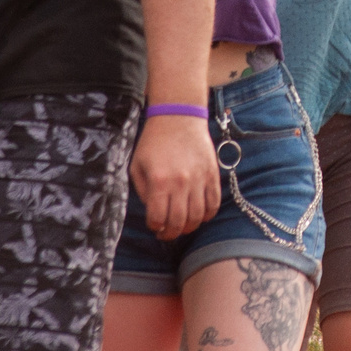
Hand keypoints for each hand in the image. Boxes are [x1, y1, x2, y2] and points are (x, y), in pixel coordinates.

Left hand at [131, 113, 220, 239]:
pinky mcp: (212, 175)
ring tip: (182, 225)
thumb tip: (153, 211)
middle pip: (179, 222)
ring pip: (198, 217)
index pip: (158, 218)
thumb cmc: (154, 142)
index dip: (155, 227)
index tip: (154, 225)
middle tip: (167, 232)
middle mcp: (181, 183)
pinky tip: (198, 215)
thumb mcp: (137, 165)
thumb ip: (142, 191)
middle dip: (171, 233)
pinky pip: (214, 204)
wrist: (179, 117)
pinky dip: (207, 215)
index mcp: (159, 181)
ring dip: (189, 227)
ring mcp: (199, 179)